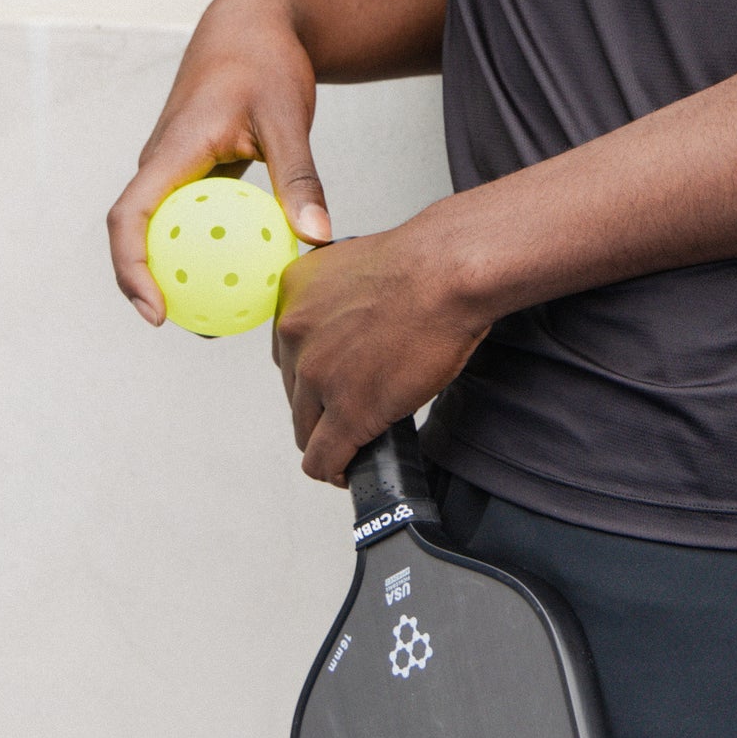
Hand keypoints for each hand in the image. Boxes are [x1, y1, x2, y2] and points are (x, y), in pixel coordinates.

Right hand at [107, 0, 333, 323]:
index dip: (130, 269)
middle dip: (151, 286)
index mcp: (171, 150)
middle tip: (197, 329)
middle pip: (137, 234)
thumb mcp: (288, 117)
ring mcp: (175, 166)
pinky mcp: (194, 169)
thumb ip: (299, 176)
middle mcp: (162, 162)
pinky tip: (248, 269)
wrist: (252, 23)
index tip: (155, 311)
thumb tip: (318, 238)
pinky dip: (208, 244)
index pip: (130, 217)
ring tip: (222, 313)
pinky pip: (191, 216)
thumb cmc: (267, 62)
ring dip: (178, 269)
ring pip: (161, 227)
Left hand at [272, 206, 491, 481]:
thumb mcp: (359, 268)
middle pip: (294, 393)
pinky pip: (323, 458)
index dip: (313, 375)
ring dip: (327, 441)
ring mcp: (317, 374)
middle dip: (321, 407)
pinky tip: (350, 471)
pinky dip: (334, 471)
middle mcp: (294, 332)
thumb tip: (348, 330)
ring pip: (305, 430)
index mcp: (294, 293)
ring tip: (351, 447)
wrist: (449, 273)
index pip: (287, 353)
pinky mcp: (346, 411)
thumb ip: (339, 300)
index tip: (331, 386)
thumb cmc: (426, 265)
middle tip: (350, 412)